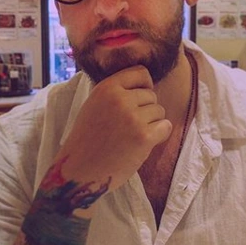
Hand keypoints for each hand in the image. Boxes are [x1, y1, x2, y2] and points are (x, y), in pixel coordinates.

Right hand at [54, 65, 171, 192]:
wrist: (79, 171)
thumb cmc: (88, 141)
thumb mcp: (94, 105)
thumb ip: (116, 93)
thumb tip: (146, 86)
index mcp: (106, 88)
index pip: (140, 72)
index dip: (144, 86)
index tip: (139, 100)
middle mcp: (119, 99)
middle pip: (152, 96)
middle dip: (146, 110)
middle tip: (129, 127)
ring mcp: (132, 117)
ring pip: (159, 112)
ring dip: (152, 124)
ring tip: (132, 137)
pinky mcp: (143, 137)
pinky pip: (165, 127)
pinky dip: (159, 135)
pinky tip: (144, 143)